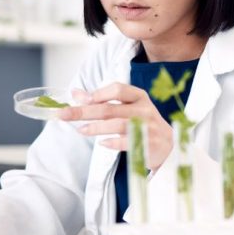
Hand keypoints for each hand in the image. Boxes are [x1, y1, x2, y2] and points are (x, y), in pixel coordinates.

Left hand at [59, 83, 173, 171]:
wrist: (170, 145)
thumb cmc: (143, 123)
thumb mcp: (127, 107)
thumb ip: (103, 101)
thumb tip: (75, 93)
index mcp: (139, 96)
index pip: (118, 89)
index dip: (98, 93)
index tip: (80, 99)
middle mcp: (144, 110)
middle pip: (110, 109)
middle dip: (84, 111)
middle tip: (63, 114)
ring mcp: (148, 127)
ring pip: (118, 125)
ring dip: (96, 128)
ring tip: (80, 130)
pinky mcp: (149, 144)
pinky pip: (127, 143)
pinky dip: (112, 142)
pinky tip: (102, 143)